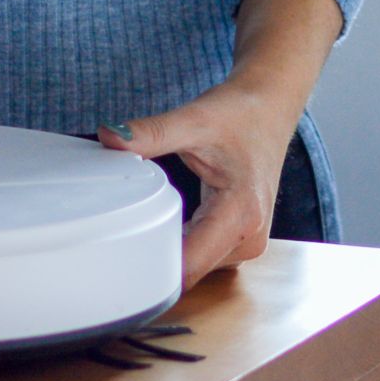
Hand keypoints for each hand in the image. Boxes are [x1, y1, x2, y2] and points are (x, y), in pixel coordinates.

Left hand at [102, 0, 342, 287]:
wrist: (270, 108)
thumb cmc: (240, 113)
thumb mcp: (194, 119)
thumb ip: (151, 133)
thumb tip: (110, 137)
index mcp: (241, 212)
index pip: (191, 265)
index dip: (153, 272)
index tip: (118, 269)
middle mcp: (250, 236)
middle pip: (191, 271)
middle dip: (154, 261)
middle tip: (116, 243)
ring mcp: (248, 242)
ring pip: (196, 268)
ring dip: (168, 253)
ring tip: (142, 230)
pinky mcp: (242, 240)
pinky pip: (203, 257)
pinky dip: (181, 245)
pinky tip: (164, 227)